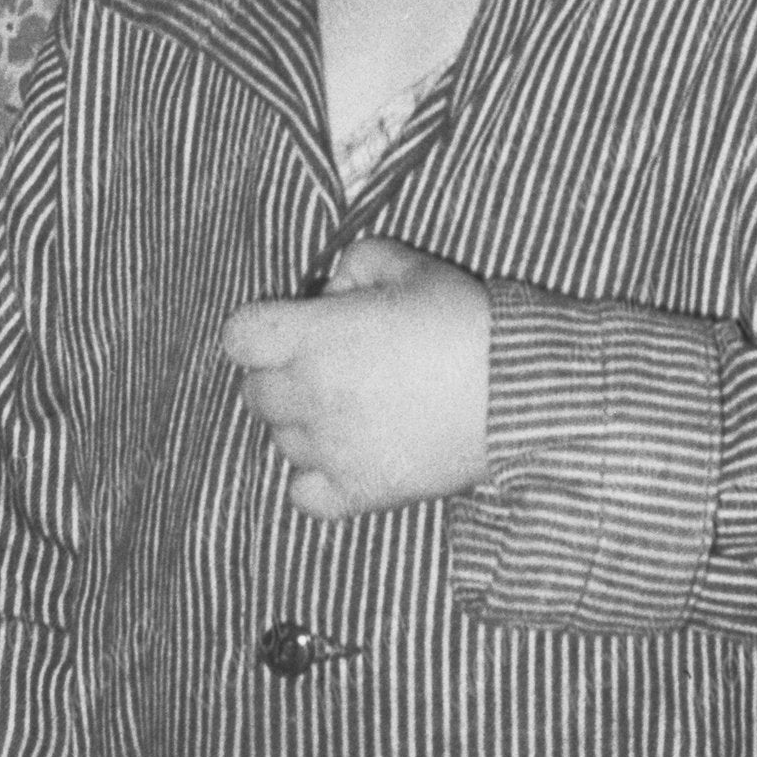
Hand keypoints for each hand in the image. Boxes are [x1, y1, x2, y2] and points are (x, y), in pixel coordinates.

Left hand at [222, 233, 491, 519]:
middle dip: (282, 374)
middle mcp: (311, 396)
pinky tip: (346, 455)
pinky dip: (315, 478)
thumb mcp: (411, 266)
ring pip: (280, 440)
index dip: (260, 329)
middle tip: (331, 365)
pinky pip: (302, 493)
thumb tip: (331, 290)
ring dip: (303, 423)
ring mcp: (330, 450)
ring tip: (353, 408)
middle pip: (255, 391)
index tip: (293, 326)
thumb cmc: (464, 321)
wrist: (518, 393)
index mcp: (314, 337)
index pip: (238, 337)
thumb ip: (357, 263)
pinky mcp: (357, 492)